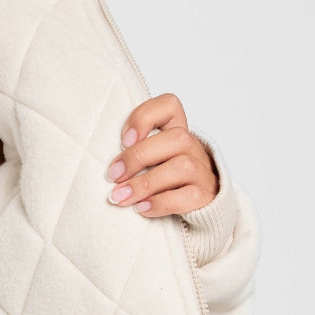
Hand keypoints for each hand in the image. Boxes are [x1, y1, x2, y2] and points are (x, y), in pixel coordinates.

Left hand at [105, 93, 218, 217]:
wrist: (197, 207)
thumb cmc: (163, 180)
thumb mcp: (148, 159)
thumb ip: (133, 152)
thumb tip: (109, 167)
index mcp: (176, 131)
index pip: (170, 105)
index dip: (145, 117)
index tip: (124, 140)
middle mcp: (193, 148)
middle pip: (176, 138)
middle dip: (138, 157)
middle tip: (113, 176)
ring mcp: (202, 172)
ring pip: (182, 167)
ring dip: (145, 183)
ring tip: (121, 196)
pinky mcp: (205, 197)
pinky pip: (188, 197)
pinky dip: (160, 203)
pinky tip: (141, 208)